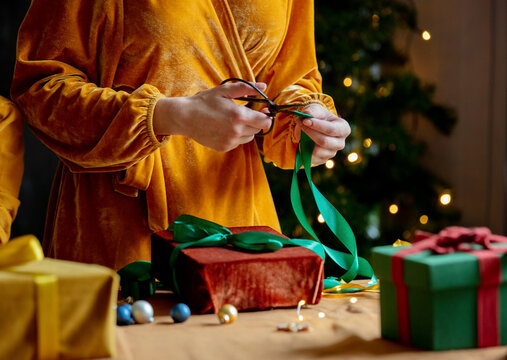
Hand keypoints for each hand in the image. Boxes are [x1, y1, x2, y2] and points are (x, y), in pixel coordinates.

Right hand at [153, 82, 271, 151]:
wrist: (184, 117)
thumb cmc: (204, 101)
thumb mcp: (224, 90)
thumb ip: (246, 88)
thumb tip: (264, 87)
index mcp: (240, 116)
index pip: (265, 122)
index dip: (266, 116)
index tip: (262, 110)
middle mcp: (237, 131)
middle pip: (258, 129)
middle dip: (255, 121)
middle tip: (245, 112)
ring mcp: (230, 141)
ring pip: (249, 137)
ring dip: (247, 129)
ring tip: (234, 120)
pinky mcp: (224, 147)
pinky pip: (238, 142)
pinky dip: (236, 136)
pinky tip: (225, 127)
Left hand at [293, 103, 350, 165]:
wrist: (313, 128)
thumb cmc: (317, 117)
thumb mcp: (316, 110)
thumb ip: (312, 110)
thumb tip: (307, 114)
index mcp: (343, 128)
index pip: (331, 129)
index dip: (317, 125)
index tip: (305, 120)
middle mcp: (340, 143)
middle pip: (324, 141)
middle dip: (309, 132)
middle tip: (299, 123)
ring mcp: (332, 153)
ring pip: (317, 151)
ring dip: (305, 141)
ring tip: (300, 131)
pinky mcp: (322, 160)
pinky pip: (311, 158)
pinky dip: (304, 149)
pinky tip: (302, 141)